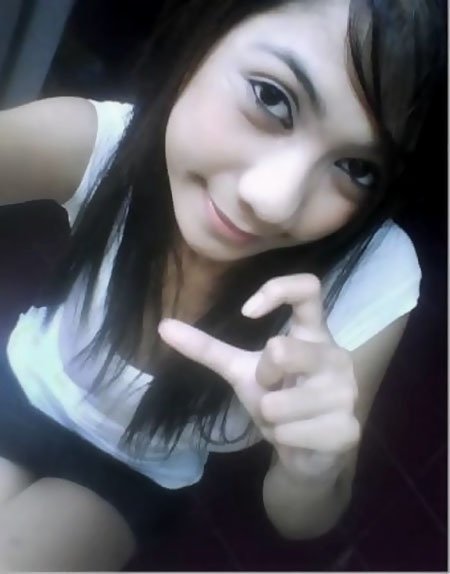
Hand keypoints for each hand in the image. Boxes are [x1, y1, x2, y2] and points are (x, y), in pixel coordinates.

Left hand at [158, 274, 359, 480]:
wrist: (306, 451)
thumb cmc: (278, 400)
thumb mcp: (241, 371)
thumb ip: (208, 348)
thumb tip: (162, 326)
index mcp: (313, 333)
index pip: (308, 287)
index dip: (275, 291)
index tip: (246, 313)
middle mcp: (336, 355)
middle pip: (281, 349)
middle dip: (262, 378)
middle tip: (272, 390)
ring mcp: (347, 392)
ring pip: (278, 404)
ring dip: (270, 418)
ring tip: (287, 419)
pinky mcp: (348, 428)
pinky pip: (289, 433)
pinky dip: (281, 439)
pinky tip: (299, 437)